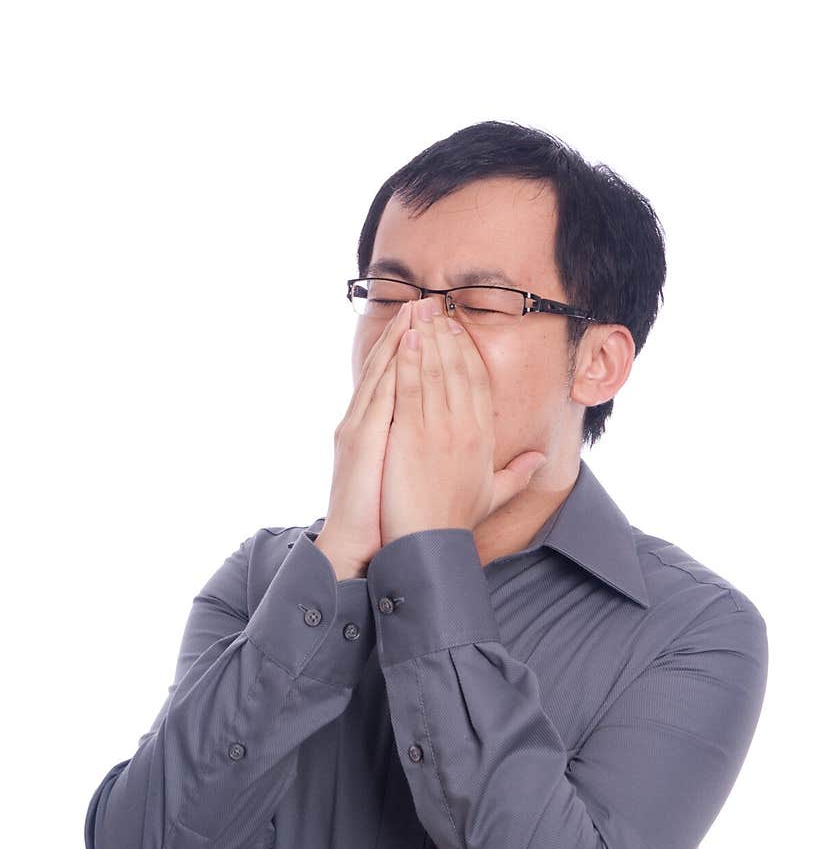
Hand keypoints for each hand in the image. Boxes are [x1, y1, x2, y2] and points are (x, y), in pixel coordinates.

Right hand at [316, 300, 415, 576]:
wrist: (358, 547)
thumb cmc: (386, 518)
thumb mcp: (410, 480)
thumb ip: (427, 457)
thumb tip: (452, 446)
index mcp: (379, 430)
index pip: (399, 381)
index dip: (416, 351)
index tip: (436, 326)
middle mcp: (365, 422)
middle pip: (388, 367)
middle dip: (408, 333)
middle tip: (427, 301)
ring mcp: (360, 428)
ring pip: (382, 372)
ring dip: (399, 339)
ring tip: (417, 309)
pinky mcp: (360, 440)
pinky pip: (378, 396)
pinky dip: (390, 367)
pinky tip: (404, 344)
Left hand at [380, 300, 546, 546]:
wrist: (429, 544)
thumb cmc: (455, 521)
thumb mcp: (494, 496)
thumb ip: (518, 473)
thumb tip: (541, 460)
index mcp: (483, 437)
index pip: (479, 382)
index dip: (468, 352)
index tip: (457, 329)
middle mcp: (465, 428)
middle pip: (458, 368)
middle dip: (446, 334)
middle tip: (435, 307)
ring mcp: (437, 430)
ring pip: (435, 372)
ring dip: (427, 338)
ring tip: (419, 312)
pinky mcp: (410, 436)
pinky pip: (409, 389)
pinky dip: (408, 361)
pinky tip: (405, 338)